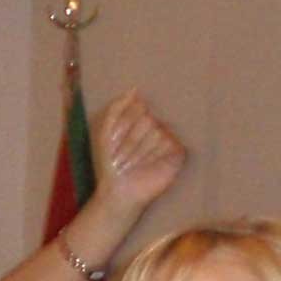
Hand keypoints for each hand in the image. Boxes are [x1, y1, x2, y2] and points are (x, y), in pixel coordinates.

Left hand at [90, 88, 186, 213]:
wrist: (118, 191)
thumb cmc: (109, 163)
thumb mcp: (103, 133)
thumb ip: (115, 109)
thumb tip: (134, 89)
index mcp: (139, 118)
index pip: (137, 108)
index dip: (122, 127)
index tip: (112, 142)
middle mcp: (156, 125)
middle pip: (147, 120)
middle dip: (130, 141)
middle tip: (122, 158)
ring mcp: (168, 138)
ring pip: (157, 133)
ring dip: (139, 152)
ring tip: (132, 165)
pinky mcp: (178, 153)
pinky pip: (170, 144)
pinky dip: (155, 156)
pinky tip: (149, 166)